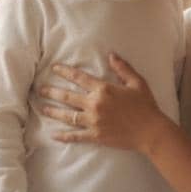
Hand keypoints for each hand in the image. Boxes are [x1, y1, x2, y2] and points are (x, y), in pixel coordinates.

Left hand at [39, 53, 171, 153]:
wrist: (150, 131)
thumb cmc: (146, 105)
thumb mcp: (137, 82)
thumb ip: (122, 68)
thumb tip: (111, 54)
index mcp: (103, 89)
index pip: (79, 78)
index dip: (65, 71)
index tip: (54, 68)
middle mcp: (95, 104)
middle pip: (67, 96)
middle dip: (52, 91)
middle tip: (40, 89)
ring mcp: (93, 121)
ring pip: (67, 116)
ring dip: (52, 111)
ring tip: (41, 108)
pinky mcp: (95, 136)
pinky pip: (75, 136)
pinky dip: (64, 136)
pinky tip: (53, 135)